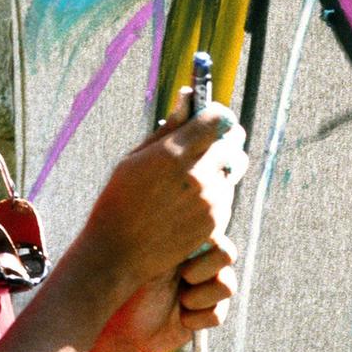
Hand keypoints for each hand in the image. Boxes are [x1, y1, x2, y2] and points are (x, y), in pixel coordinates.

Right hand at [77, 89, 247, 301]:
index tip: (211, 118)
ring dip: (220, 167)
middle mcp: (198, 173)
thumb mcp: (134, 159)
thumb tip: (186, 97)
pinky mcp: (215, 221)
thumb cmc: (118, 201)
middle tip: (209, 144)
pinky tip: (192, 200)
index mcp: (174, 152)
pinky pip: (226, 196)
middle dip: (223, 140)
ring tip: (195, 175)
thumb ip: (167, 129)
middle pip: (233, 143)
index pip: (218, 119)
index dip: (216, 115)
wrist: (118, 253)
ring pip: (232, 170)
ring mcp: (210, 199)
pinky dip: (216, 193)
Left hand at [97, 234, 238, 351]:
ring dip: (202, 296)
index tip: (183, 255)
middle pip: (228, 255)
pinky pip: (218, 313)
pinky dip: (198, 319)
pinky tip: (181, 319)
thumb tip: (196, 228)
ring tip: (181, 301)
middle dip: (204, 269)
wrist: (123, 329)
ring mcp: (205, 289)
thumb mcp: (144, 259)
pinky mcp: (207, 314)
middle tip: (184, 277)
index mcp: (186, 242)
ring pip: (227, 285)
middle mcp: (199, 262)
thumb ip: (169, 242)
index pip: (213, 230)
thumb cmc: (124, 286)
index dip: (206, 241)